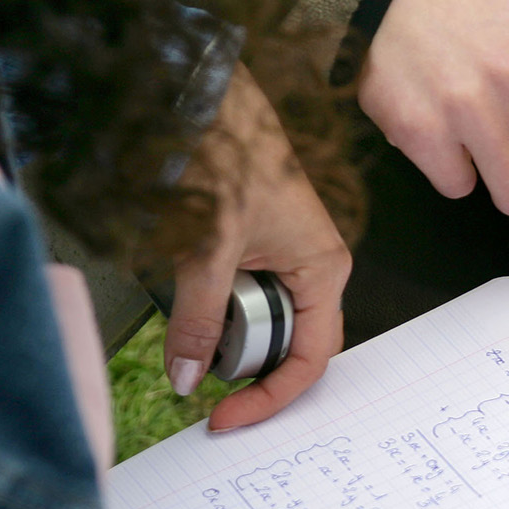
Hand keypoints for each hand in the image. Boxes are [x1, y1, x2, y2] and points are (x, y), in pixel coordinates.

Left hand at [165, 63, 351, 429]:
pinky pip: (236, 293)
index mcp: (324, 268)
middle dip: (241, 364)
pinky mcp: (251, 243)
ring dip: (220, 329)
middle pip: (283, 346)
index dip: (270, 397)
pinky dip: (208, 304)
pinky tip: (185, 287)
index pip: (309, 360)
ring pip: (255, 321)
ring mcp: (281, 255)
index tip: (227, 417)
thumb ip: (199, 318)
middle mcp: (311, 266)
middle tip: (197, 371)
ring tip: (189, 309)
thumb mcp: (207, 246)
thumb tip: (190, 375)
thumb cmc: (225, 147)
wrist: (200, 92)